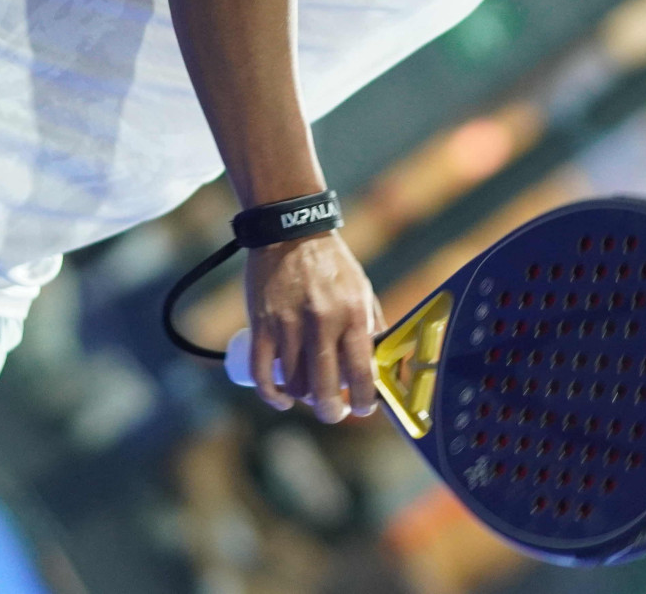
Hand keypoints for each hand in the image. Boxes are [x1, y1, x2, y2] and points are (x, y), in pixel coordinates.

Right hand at [245, 232, 380, 422]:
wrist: (290, 232)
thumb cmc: (331, 264)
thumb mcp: (362, 289)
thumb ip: (372, 325)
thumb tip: (383, 364)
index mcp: (352, 314)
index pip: (361, 372)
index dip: (365, 401)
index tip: (363, 409)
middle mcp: (322, 322)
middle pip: (325, 387)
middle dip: (332, 411)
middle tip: (335, 413)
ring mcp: (288, 324)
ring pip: (294, 383)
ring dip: (303, 398)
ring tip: (309, 395)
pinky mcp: (261, 324)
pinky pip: (262, 371)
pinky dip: (271, 394)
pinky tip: (281, 399)